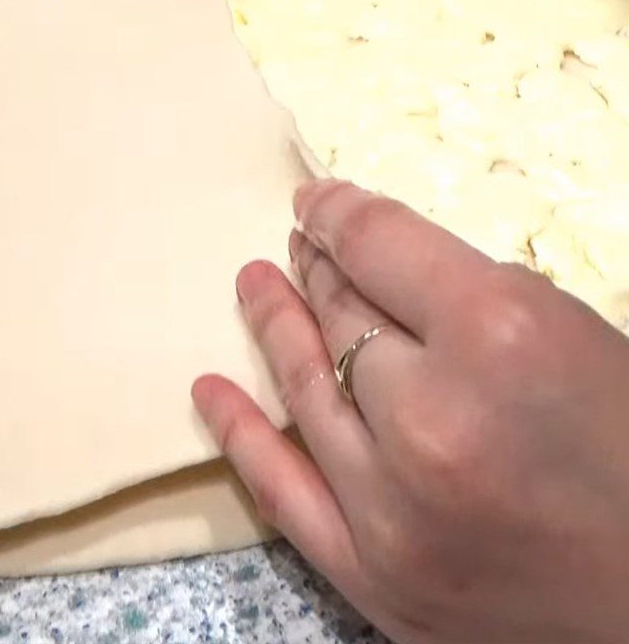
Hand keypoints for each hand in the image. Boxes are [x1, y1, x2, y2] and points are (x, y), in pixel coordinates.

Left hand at [193, 179, 628, 643]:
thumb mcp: (569, 332)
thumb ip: (468, 288)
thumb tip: (379, 260)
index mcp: (498, 340)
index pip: (378, 247)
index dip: (339, 214)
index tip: (315, 202)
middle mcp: (430, 420)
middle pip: (340, 316)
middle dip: (318, 270)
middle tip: (301, 248)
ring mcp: (389, 508)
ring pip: (305, 387)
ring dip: (275, 327)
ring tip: (255, 285)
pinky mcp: (371, 575)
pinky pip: (279, 491)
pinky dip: (238, 434)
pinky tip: (207, 389)